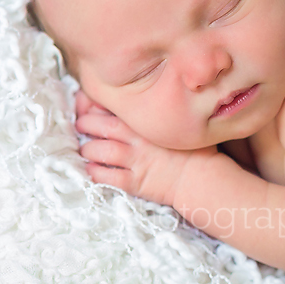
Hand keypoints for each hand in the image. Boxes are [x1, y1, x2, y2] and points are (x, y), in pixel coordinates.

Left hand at [73, 90, 215, 208]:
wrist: (202, 177)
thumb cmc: (191, 148)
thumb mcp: (175, 121)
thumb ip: (155, 109)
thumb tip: (136, 102)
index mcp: (144, 119)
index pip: (109, 104)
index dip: (92, 105)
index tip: (87, 106)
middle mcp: (135, 137)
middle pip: (97, 125)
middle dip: (84, 124)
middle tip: (81, 125)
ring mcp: (133, 159)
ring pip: (97, 150)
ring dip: (87, 149)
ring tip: (85, 149)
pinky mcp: (134, 181)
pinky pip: (106, 176)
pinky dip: (94, 172)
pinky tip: (91, 169)